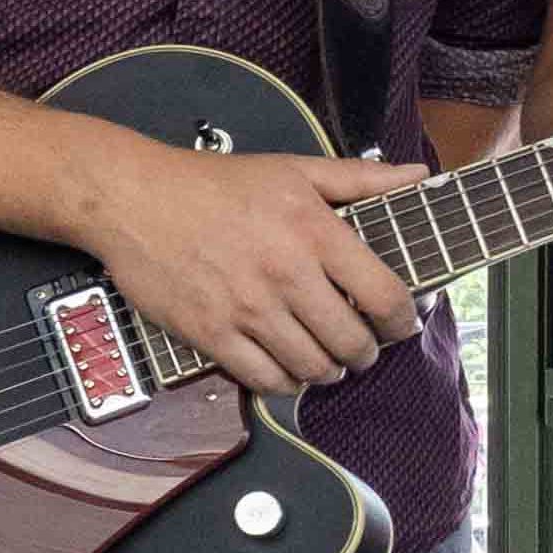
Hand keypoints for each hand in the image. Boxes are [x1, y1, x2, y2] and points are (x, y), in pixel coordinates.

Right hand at [74, 138, 427, 394]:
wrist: (132, 198)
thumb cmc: (216, 183)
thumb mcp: (295, 170)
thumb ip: (362, 178)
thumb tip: (420, 175)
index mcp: (316, 234)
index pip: (385, 297)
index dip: (402, 321)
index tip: (400, 325)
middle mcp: (286, 276)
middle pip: (352, 342)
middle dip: (366, 353)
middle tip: (362, 348)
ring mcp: (246, 309)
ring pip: (312, 367)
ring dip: (328, 371)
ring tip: (328, 361)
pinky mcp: (209, 333)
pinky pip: (263, 379)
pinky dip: (285, 383)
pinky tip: (288, 370)